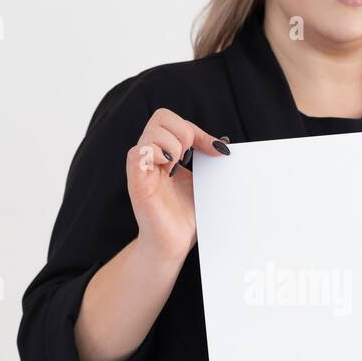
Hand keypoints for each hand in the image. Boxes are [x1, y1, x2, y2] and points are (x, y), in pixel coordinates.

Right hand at [127, 108, 230, 260]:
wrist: (173, 244)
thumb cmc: (185, 217)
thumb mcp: (203, 182)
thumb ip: (208, 162)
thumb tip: (224, 143)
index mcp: (165, 153)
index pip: (176, 121)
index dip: (199, 132)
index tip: (218, 151)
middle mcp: (151, 156)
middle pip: (161, 116)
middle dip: (184, 132)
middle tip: (190, 159)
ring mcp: (142, 168)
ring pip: (152, 132)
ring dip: (173, 146)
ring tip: (177, 168)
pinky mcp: (137, 182)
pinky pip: (138, 153)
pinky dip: (157, 155)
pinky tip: (168, 171)